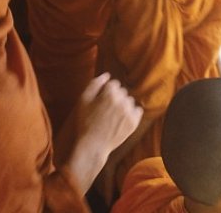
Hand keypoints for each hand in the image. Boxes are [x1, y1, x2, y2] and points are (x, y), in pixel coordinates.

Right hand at [63, 73, 142, 192]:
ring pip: (129, 101)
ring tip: (113, 116)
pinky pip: (137, 110)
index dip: (106, 92)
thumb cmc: (86, 122)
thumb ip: (94, 84)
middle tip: (105, 110)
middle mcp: (121, 100)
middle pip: (122, 91)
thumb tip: (106, 75)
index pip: (113, 83)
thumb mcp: (83, 100)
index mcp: (109, 93)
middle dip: (115, 97)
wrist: (93, 145)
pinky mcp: (134, 122)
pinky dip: (131, 113)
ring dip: (123, 105)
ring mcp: (129, 112)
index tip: (100, 101)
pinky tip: (122, 119)